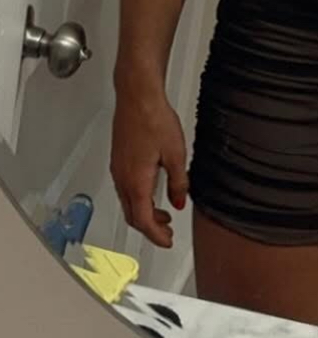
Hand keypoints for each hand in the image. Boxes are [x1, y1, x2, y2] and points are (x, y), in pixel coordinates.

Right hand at [110, 88, 188, 248]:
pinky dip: (139, 198)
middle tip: (167, 232)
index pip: (143, 220)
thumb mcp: (176, 154)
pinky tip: (152, 190)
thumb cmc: (153, 119)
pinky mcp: (119, 160)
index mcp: (136, 181)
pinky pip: (125, 188)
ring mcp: (118, 169)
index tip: (167, 241)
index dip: (156, 235)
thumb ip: (178, 183)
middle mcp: (122, 178)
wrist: (137, 96)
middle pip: (133, 215)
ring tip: (164, 214)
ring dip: (145, 213)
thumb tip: (179, 202)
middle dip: (150, 228)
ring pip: (128, 202)